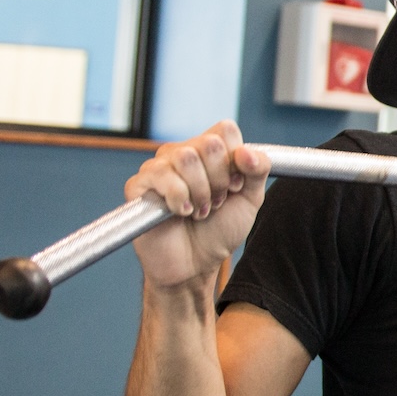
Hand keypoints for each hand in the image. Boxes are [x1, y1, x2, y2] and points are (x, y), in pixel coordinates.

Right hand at [127, 121, 269, 290]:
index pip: (225, 130)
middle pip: (209, 144)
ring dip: (201, 192)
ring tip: (199, 211)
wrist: (196, 265)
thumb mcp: (250, 199)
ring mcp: (158, 167)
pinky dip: (179, 198)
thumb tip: (246, 151)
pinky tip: (180, 213)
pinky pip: (162, 176)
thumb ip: (257, 170)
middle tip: (215, 202)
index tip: (234, 186)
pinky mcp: (139, 185)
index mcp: (208, 152)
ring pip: (186, 157)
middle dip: (220, 181)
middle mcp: (182, 153)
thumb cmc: (219, 231)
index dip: (237, 160)